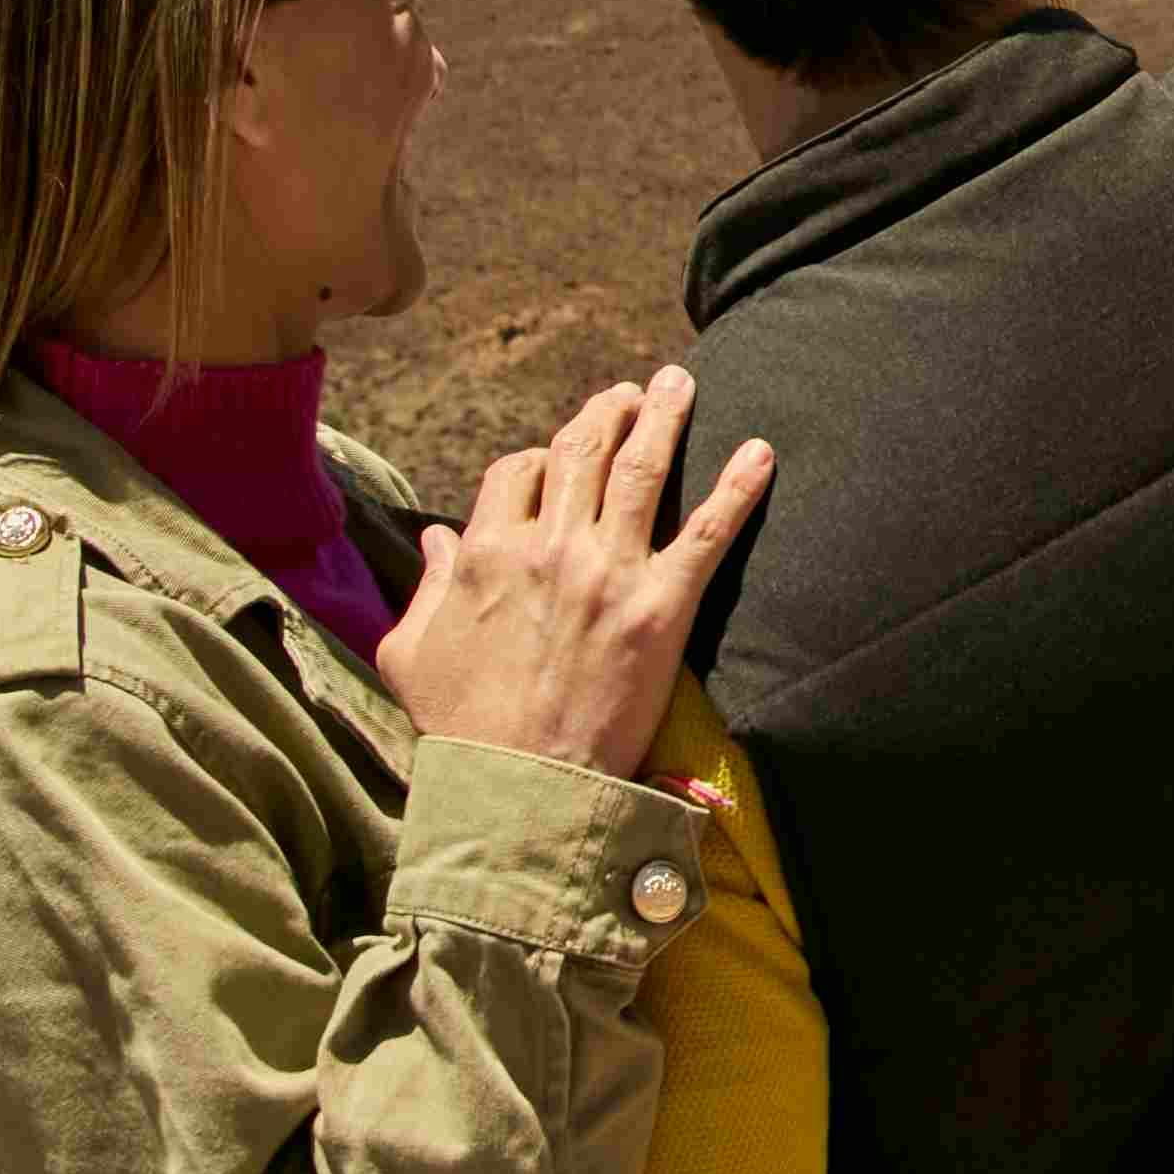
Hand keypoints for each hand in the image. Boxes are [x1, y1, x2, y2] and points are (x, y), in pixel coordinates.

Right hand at [372, 368, 773, 778]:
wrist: (521, 788)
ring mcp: (609, 572)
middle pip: (583, 451)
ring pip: (642, 469)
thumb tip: (435, 537)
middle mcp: (550, 547)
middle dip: (608, 412)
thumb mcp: (411, 653)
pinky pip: (708, 531)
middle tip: (632, 394)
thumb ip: (424, 586)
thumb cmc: (461, 730)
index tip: (559, 457)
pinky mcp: (662, 607)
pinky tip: (762, 453)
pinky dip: (737, 487)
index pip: (519, 471)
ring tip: (681, 384)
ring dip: (665, 417)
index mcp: (487, 552)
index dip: (541, 456)